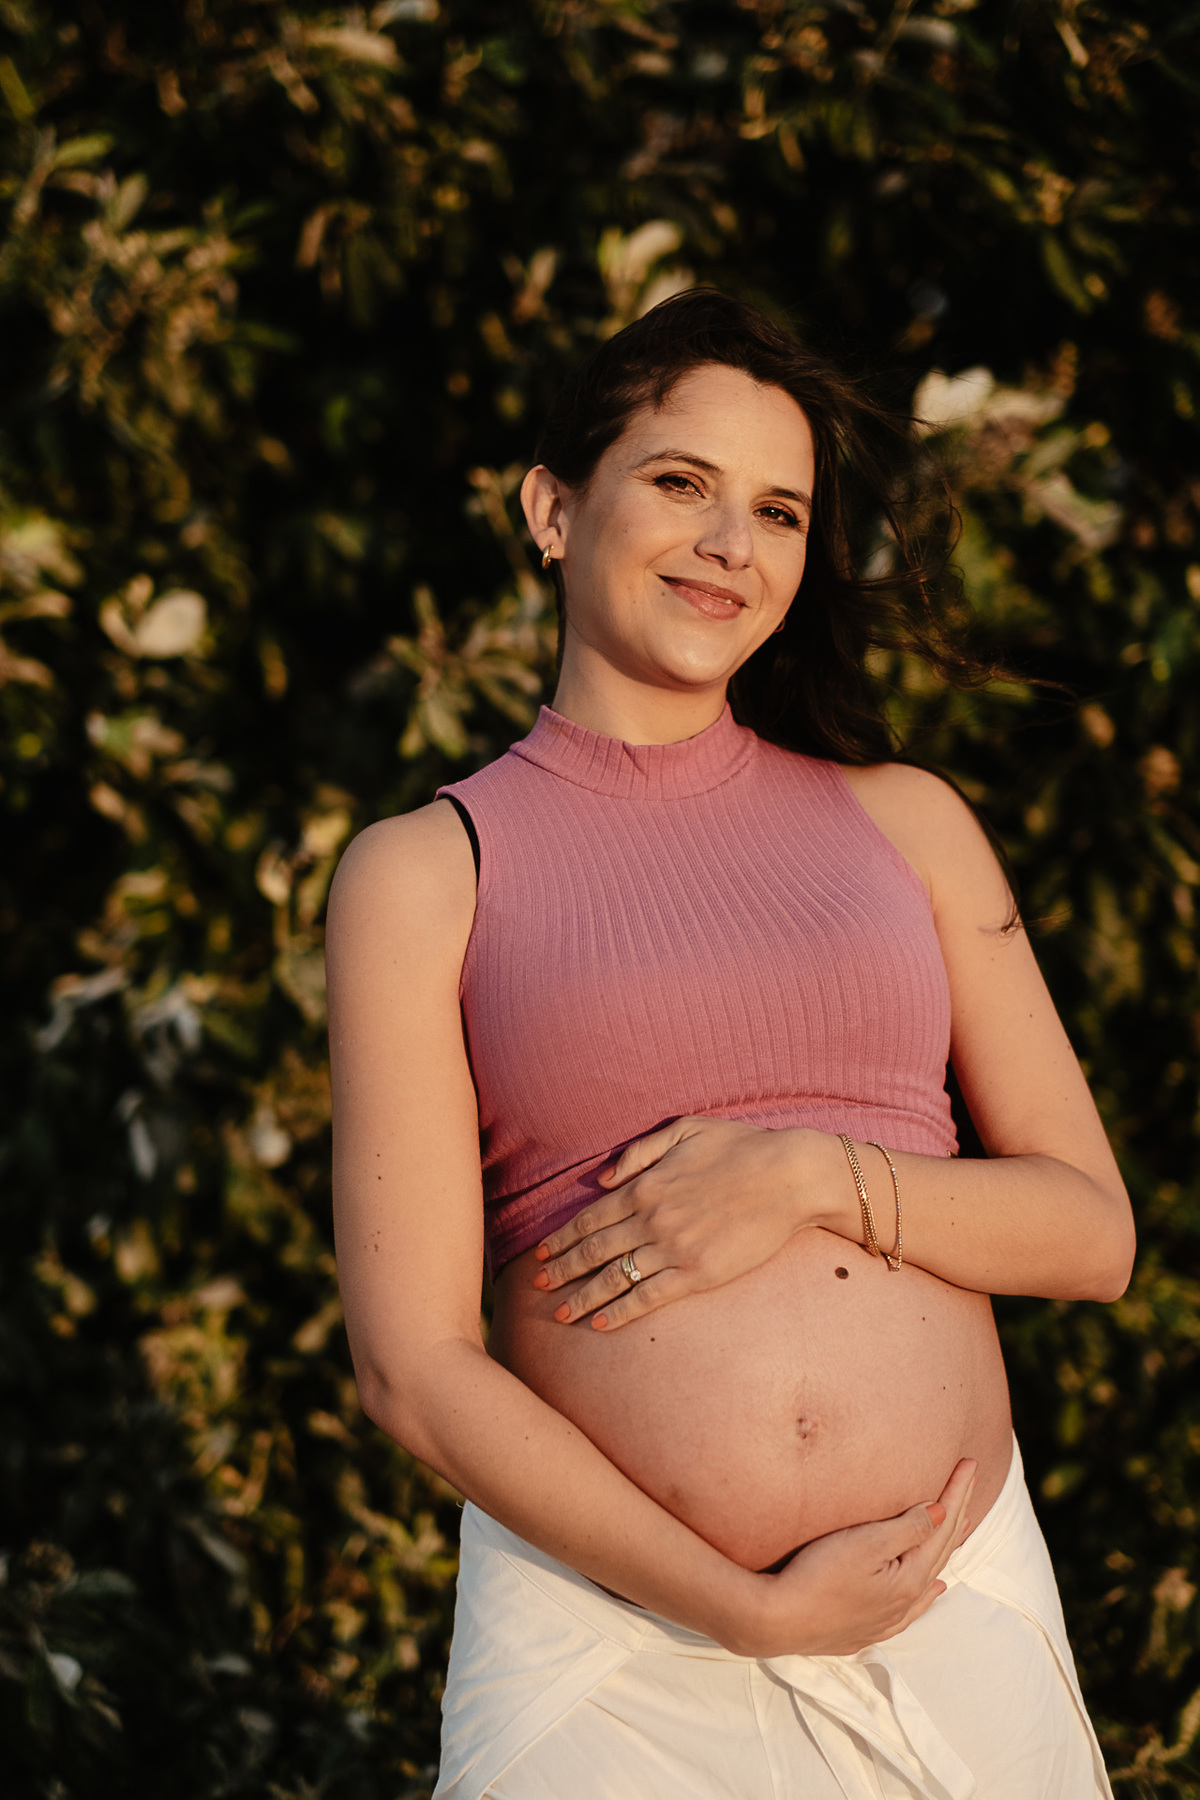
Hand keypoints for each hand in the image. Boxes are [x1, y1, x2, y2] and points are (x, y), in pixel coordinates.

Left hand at [533, 1116, 824, 1328]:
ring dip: (581, 1297)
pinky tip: (599, 1324)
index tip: (540, 1254)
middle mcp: (652, 1219)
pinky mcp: (698, 1274)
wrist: (790, 1177)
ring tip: (558, 1315)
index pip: (590, 1218)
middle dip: (561, 1270)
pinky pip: (649, 1297)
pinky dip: (620, 1312)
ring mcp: (674, 1249)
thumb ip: (640, 1151)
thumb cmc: (741, 1147)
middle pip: (594, 1250)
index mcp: (645, 1186)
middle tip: (536, 1287)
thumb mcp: (685, 1130)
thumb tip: (601, 1177)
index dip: (562, 1238)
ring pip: (614, 1278)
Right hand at [743, 1459, 977, 1658]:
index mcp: (910, 1579)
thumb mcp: (866, 1543)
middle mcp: (905, 1603)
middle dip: (956, 1514)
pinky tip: (934, 1591)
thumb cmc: (818, 1575)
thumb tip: (943, 1513)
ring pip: (929, 1578)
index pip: (942, 1527)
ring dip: (944, 1550)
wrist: (776, 1621)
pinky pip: (913, 1607)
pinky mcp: (866, 1628)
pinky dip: (928, 1593)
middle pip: (940, 1550)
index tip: (971, 1464)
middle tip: (971, 1482)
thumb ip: (908, 1528)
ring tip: (961, 1529)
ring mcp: (886, 1619)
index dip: (956, 1493)